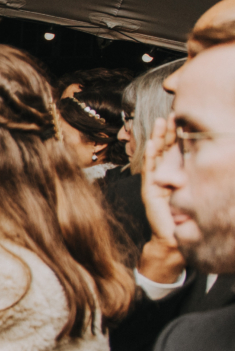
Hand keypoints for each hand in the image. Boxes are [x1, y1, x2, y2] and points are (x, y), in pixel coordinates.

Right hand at [138, 117, 185, 284]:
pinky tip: (151, 143)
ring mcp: (154, 182)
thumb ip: (191, 178)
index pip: (174, 151)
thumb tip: (200, 163)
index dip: (176, 135)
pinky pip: (149, 170)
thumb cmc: (185, 217)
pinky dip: (150, 156)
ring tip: (160, 122)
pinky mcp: (150, 190)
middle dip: (167, 132)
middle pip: (164, 149)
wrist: (174, 236)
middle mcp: (162, 176)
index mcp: (174, 175)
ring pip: (156, 155)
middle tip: (171, 114)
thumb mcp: (192, 193)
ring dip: (157, 138)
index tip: (181, 119)